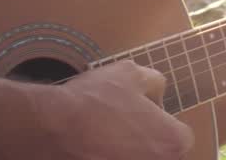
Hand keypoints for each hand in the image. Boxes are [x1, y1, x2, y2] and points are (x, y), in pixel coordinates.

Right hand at [39, 60, 193, 158]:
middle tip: (118, 131)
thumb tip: (157, 93)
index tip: (137, 118)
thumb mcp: (132, 73)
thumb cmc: (93, 101)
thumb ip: (155, 82)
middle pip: (159, 154)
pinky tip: (90, 150)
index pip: (177, 137)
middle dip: (142, 143)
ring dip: (123, 153)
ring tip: (101, 141)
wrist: (47, 129)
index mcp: (174, 142)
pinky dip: (103, 157)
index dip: (158, 123)